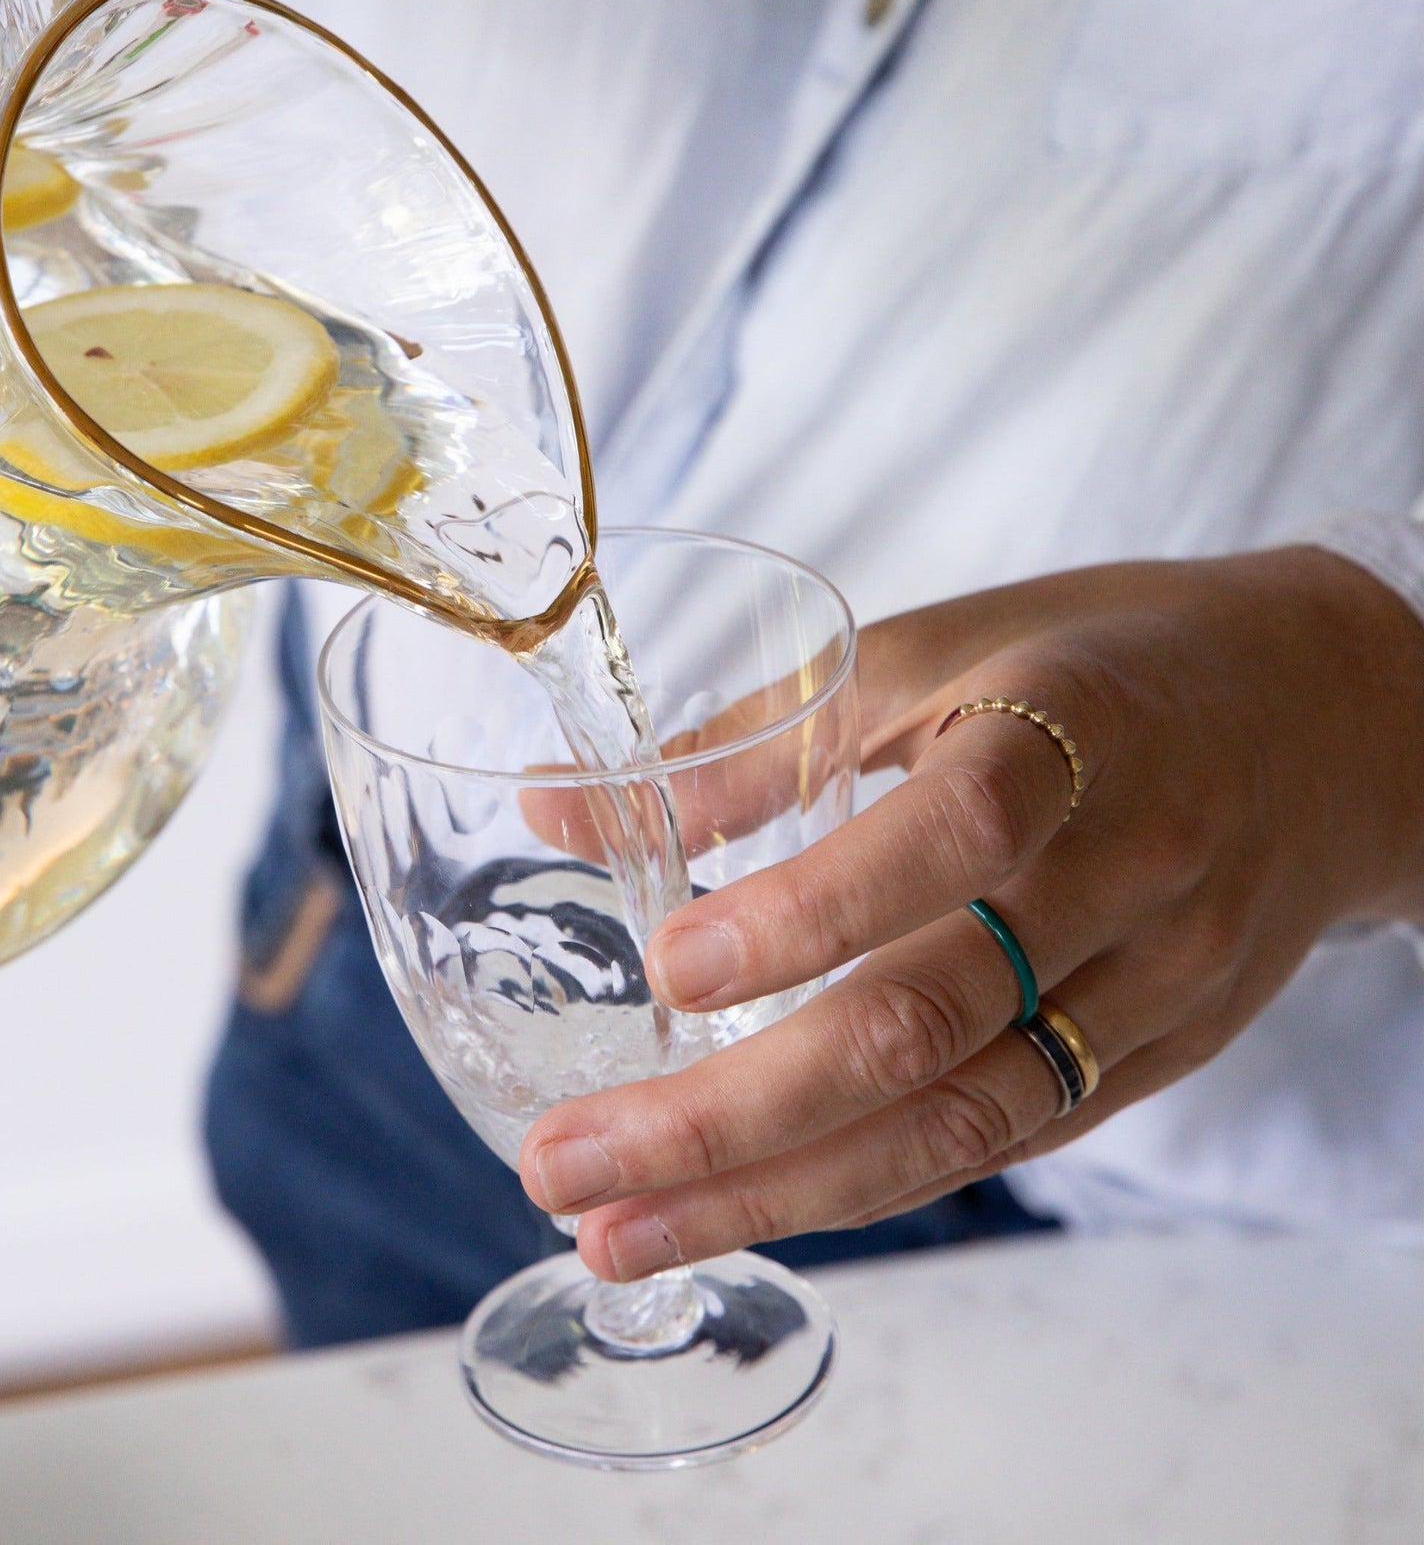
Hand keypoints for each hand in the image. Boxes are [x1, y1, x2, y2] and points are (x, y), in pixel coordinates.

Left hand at [520, 546, 1423, 1278]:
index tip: (668, 971)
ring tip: (620, 1233)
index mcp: (1069, 736)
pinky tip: (750, 1206)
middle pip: (928, 1028)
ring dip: (774, 1195)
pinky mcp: (1156, 1059)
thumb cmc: (1099, 665)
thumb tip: (559, 808)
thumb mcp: (931, 651)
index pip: (951, 838)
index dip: (807, 913)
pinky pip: (1000, 1139)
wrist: (1327, 724)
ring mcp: (1153, 989)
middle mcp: (1126, 879)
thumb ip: (757, 739)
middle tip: (568, 1166)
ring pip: (958, 1125)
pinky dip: (867, 1183)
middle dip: (730, 1118)